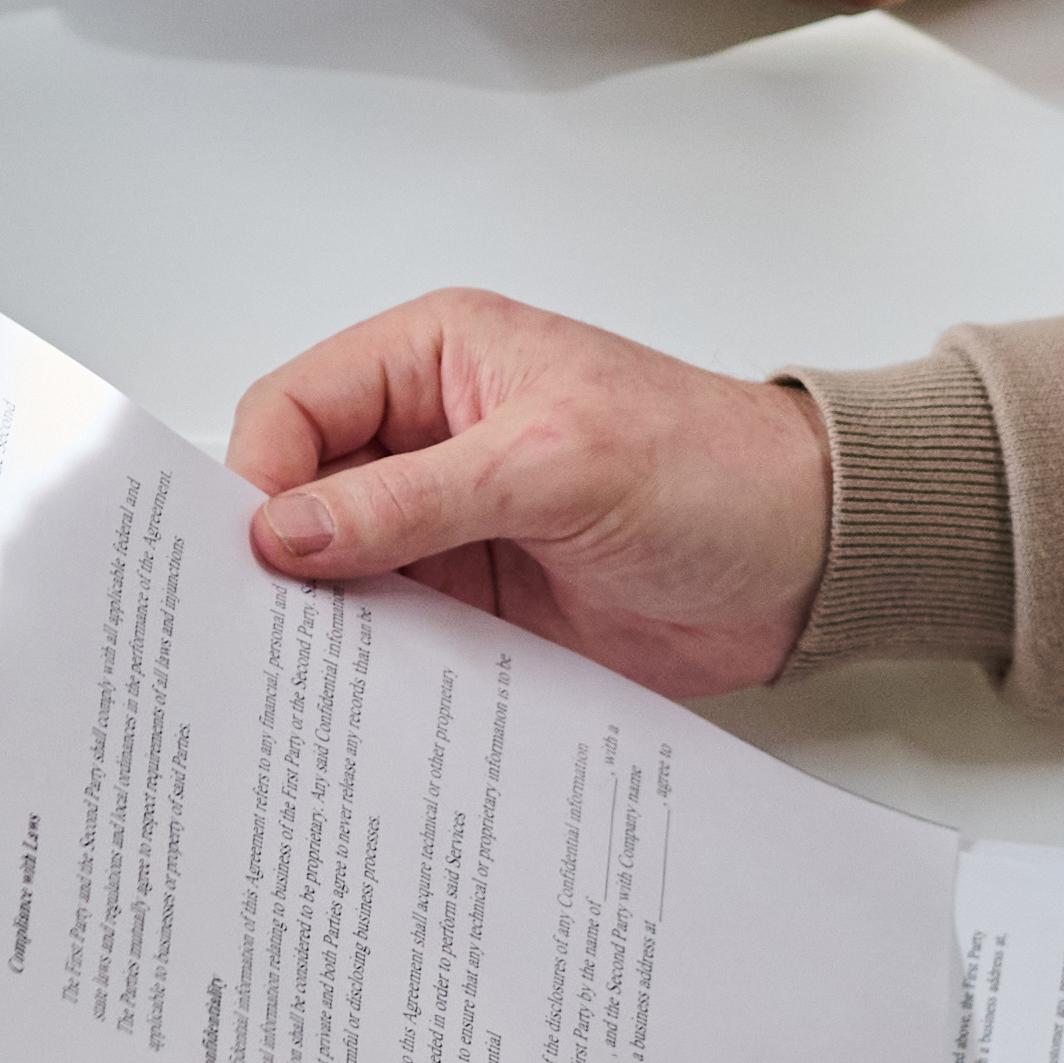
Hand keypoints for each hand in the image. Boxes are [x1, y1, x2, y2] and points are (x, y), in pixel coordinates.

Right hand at [220, 289, 826, 702]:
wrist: (811, 563)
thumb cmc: (712, 470)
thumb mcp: (554, 466)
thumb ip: (413, 500)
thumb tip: (283, 531)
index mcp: (434, 359)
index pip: (295, 408)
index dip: (260, 479)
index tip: (252, 560)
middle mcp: (427, 437)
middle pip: (300, 493)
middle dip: (276, 557)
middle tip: (254, 630)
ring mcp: (448, 525)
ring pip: (338, 573)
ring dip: (325, 621)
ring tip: (301, 678)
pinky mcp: (477, 601)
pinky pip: (395, 634)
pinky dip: (375, 668)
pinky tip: (362, 702)